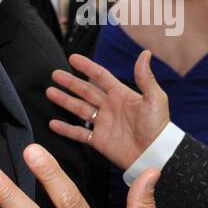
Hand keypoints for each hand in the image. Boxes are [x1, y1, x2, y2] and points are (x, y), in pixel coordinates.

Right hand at [46, 51, 169, 170]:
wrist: (155, 154)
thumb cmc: (158, 126)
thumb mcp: (155, 99)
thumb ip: (146, 78)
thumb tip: (145, 53)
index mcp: (121, 94)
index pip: (100, 76)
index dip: (87, 67)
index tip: (73, 58)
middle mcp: (110, 107)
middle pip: (85, 90)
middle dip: (70, 82)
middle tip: (55, 74)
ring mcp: (103, 123)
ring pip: (79, 109)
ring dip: (65, 100)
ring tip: (50, 92)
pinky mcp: (99, 140)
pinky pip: (79, 133)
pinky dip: (66, 129)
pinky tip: (53, 123)